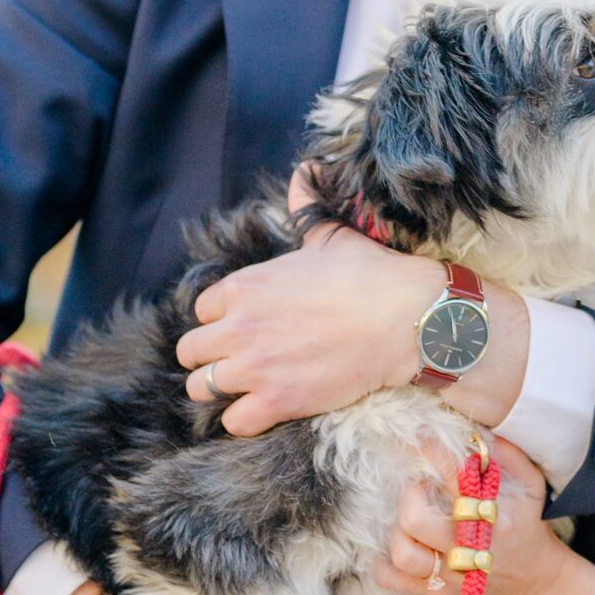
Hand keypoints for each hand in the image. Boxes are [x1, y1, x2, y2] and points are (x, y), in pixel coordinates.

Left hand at [176, 224, 440, 435]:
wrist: (405, 320)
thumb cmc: (369, 275)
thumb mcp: (330, 235)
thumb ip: (305, 207)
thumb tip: (304, 172)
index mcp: (244, 287)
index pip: (200, 311)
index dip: (221, 320)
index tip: (244, 326)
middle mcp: (239, 327)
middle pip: (189, 352)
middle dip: (210, 357)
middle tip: (238, 361)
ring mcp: (254, 367)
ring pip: (201, 388)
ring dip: (220, 389)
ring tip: (247, 388)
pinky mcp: (277, 401)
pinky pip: (233, 422)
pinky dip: (244, 419)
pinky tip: (265, 410)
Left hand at [374, 439, 570, 594]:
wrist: (536, 585)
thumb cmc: (528, 528)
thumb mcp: (532, 487)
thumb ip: (509, 455)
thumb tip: (477, 431)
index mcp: (495, 516)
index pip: (454, 476)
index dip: (431, 452)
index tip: (418, 439)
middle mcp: (471, 548)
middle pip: (416, 520)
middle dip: (409, 495)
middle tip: (417, 486)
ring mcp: (452, 575)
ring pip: (402, 553)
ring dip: (397, 530)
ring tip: (409, 518)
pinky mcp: (438, 593)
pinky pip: (393, 581)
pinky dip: (382, 564)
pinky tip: (395, 545)